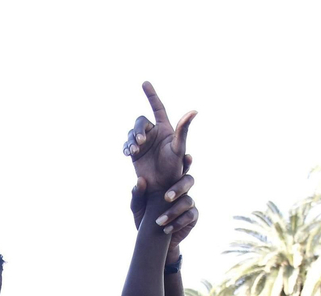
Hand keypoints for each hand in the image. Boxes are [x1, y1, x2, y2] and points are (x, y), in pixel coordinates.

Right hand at [123, 82, 195, 209]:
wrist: (161, 187)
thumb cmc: (173, 168)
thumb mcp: (179, 148)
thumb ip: (183, 129)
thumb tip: (194, 111)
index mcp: (165, 128)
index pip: (157, 107)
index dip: (151, 95)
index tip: (144, 83)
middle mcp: (153, 133)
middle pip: (140, 121)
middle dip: (138, 130)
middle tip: (141, 143)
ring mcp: (143, 143)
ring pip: (132, 133)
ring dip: (131, 140)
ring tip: (134, 152)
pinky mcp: (135, 153)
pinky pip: (127, 144)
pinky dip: (126, 147)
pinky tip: (128, 153)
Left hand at [130, 154, 197, 248]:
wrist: (152, 242)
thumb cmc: (145, 218)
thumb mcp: (137, 207)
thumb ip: (137, 195)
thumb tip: (140, 180)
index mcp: (169, 183)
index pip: (178, 169)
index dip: (185, 162)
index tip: (186, 157)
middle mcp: (182, 191)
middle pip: (189, 181)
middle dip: (179, 187)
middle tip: (167, 197)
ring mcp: (188, 204)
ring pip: (188, 201)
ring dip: (173, 211)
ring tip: (159, 222)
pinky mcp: (192, 217)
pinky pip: (190, 216)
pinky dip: (177, 223)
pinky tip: (166, 230)